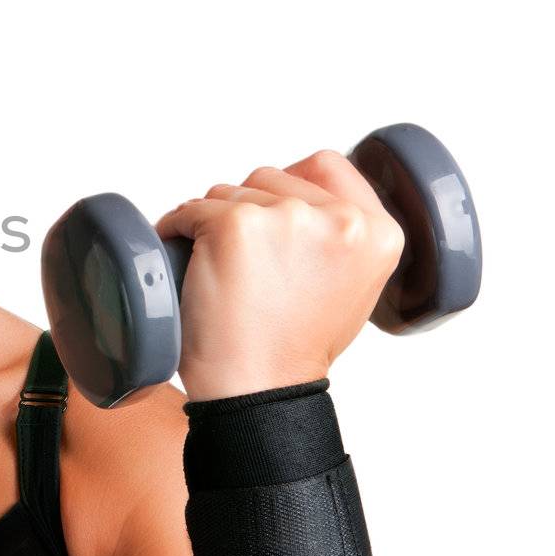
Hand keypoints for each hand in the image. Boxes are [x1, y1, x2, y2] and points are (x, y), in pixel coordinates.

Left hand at [151, 149, 405, 401]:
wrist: (260, 389)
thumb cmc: (293, 347)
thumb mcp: (350, 284)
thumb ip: (339, 233)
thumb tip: (300, 196)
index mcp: (377, 232)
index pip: (327, 165)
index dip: (289, 186)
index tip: (269, 213)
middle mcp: (339, 218)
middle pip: (271, 178)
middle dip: (247, 210)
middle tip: (241, 261)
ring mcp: (287, 218)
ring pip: (229, 192)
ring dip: (212, 221)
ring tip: (217, 267)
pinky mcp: (235, 226)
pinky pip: (191, 210)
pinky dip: (177, 228)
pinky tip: (182, 253)